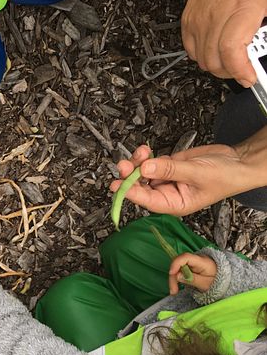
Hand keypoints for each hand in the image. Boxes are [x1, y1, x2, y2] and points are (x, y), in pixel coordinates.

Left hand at [110, 143, 256, 215]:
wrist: (238, 161)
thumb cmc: (225, 176)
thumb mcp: (197, 173)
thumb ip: (170, 170)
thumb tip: (145, 168)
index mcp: (174, 204)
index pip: (147, 200)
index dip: (131, 193)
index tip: (117, 184)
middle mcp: (167, 194)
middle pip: (140, 187)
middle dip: (130, 175)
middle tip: (124, 164)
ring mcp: (165, 179)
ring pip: (142, 173)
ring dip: (137, 162)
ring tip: (140, 151)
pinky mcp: (167, 166)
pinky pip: (150, 162)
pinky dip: (145, 156)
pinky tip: (144, 150)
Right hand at [168, 253, 216, 294]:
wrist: (223, 280)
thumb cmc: (216, 282)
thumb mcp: (206, 284)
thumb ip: (192, 279)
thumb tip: (177, 276)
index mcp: (202, 262)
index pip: (186, 257)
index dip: (176, 264)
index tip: (172, 274)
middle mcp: (195, 259)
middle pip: (179, 263)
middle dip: (173, 276)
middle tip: (173, 291)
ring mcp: (191, 262)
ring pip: (177, 267)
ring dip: (173, 279)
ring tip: (174, 291)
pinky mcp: (188, 266)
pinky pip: (179, 270)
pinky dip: (176, 278)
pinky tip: (176, 287)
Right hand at [181, 0, 266, 85]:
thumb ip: (266, 31)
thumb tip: (265, 50)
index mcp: (240, 12)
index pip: (231, 53)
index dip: (241, 72)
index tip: (250, 78)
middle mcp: (215, 19)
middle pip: (215, 62)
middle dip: (231, 73)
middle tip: (244, 70)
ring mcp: (198, 23)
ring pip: (202, 61)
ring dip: (217, 67)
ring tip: (230, 61)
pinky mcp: (188, 23)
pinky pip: (191, 51)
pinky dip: (203, 57)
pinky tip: (215, 51)